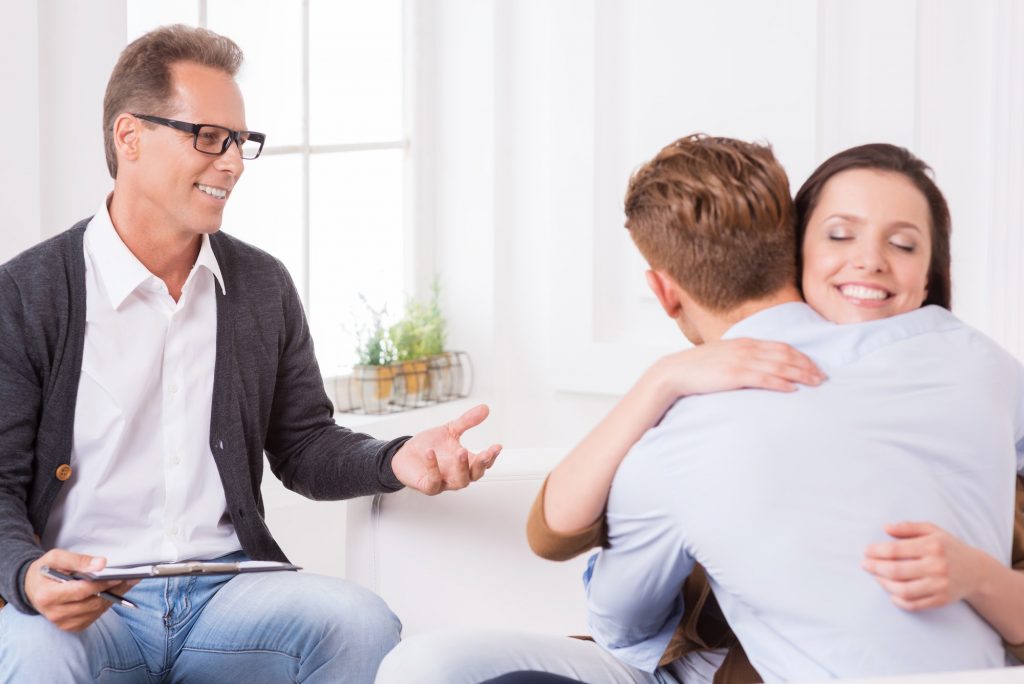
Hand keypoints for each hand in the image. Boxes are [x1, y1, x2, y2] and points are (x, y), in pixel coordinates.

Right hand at [24, 549, 138, 631]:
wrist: (33, 588)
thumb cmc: (45, 570)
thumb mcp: (55, 558)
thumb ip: (77, 560)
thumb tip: (102, 564)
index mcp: (48, 595)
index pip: (80, 591)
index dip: (101, 584)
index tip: (118, 577)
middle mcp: (55, 613)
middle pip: (91, 603)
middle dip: (113, 590)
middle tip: (131, 578)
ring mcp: (63, 623)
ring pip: (96, 611)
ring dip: (114, 598)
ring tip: (127, 583)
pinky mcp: (71, 627)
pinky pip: (94, 616)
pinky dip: (106, 604)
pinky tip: (115, 592)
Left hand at [391, 404, 501, 494]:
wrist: (405, 454)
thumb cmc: (430, 445)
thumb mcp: (449, 430)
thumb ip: (467, 421)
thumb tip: (485, 408)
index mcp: (466, 462)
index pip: (484, 463)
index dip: (492, 456)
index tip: (497, 446)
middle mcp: (457, 474)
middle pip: (475, 475)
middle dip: (481, 464)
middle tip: (484, 453)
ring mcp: (444, 482)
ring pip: (460, 482)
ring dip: (462, 467)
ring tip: (460, 451)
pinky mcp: (428, 486)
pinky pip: (433, 481)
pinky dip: (433, 468)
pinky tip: (430, 453)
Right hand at [652, 338, 824, 398]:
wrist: (676, 371)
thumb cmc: (699, 367)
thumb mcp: (724, 356)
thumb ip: (742, 358)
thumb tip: (758, 367)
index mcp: (745, 342)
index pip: (781, 346)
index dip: (802, 356)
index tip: (815, 366)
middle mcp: (747, 348)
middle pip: (785, 355)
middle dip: (807, 366)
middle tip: (823, 377)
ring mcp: (741, 361)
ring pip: (779, 365)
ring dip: (800, 374)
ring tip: (815, 383)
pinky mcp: (734, 375)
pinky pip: (764, 378)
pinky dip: (780, 383)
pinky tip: (792, 389)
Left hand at [862, 521, 985, 610]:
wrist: (977, 572)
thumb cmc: (949, 548)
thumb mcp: (932, 530)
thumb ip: (908, 527)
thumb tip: (885, 528)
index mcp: (933, 546)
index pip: (896, 550)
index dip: (877, 551)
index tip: (865, 551)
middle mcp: (937, 566)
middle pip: (896, 570)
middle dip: (875, 568)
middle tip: (864, 565)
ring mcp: (940, 585)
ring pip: (903, 590)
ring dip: (884, 584)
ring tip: (876, 577)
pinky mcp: (941, 600)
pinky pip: (914, 604)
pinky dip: (898, 601)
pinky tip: (890, 593)